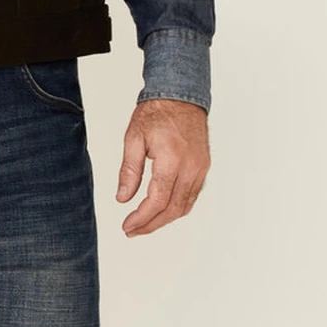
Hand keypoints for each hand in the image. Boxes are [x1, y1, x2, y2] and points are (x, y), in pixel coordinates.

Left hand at [116, 99, 209, 236]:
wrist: (181, 96)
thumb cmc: (157, 113)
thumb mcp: (134, 139)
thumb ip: (129, 171)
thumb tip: (123, 198)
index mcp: (171, 160)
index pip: (157, 200)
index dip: (141, 218)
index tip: (127, 226)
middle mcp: (190, 167)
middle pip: (172, 209)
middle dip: (151, 224)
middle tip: (132, 230)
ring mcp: (200, 168)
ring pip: (185, 206)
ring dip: (164, 219)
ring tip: (145, 224)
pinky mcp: (204, 167)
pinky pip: (192, 196)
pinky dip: (177, 208)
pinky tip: (162, 211)